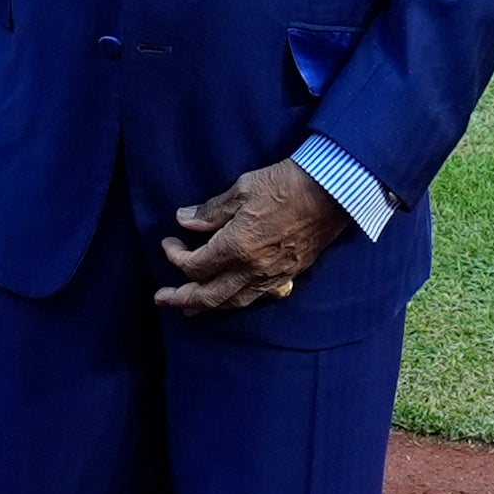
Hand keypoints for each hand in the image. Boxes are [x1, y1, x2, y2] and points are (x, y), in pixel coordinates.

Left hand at [157, 159, 350, 314]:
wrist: (331, 191)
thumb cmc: (286, 183)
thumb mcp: (242, 188)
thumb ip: (211, 210)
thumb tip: (184, 219)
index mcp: (237, 246)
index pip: (195, 265)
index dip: (176, 257)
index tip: (169, 242)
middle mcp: (252, 268)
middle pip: (209, 295)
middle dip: (180, 299)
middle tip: (162, 298)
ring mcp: (272, 274)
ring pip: (233, 302)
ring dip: (207, 306)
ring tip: (189, 309)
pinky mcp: (289, 273)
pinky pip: (257, 297)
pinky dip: (236, 301)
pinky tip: (230, 300)